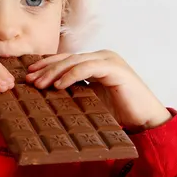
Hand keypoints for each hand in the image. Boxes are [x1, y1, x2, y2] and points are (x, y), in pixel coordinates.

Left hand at [25, 50, 171, 131]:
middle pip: (67, 58)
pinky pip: (87, 68)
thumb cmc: (119, 111)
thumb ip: (75, 91)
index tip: (29, 74)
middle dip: (46, 68)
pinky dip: (71, 75)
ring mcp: (109, 60)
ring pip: (74, 61)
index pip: (66, 59)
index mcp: (96, 62)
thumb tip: (48, 93)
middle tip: (29, 79)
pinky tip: (59, 86)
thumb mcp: (91, 99)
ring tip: (40, 84)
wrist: (146, 120)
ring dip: (54, 72)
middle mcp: (101, 57)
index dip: (47, 65)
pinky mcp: (115, 68)